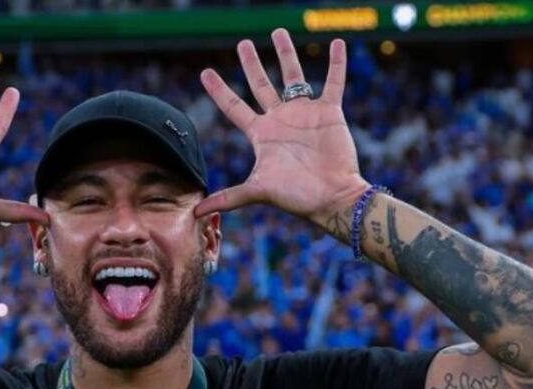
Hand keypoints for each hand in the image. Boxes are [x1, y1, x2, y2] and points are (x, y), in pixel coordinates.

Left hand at [195, 29, 369, 228]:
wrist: (332, 197)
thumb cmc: (296, 196)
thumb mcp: (257, 191)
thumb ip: (228, 197)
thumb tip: (195, 213)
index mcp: (261, 134)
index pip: (234, 107)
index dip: (219, 90)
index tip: (205, 72)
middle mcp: (280, 120)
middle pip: (261, 84)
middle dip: (251, 64)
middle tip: (243, 43)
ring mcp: (304, 114)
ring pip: (293, 76)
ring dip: (287, 54)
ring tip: (278, 31)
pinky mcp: (329, 112)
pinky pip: (334, 82)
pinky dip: (336, 63)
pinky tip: (338, 43)